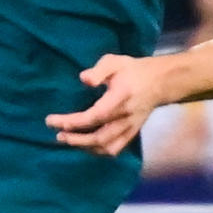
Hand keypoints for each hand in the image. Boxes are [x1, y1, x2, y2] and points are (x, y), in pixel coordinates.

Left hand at [46, 51, 176, 155]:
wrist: (160, 82)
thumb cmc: (132, 70)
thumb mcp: (115, 62)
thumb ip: (99, 70)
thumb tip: (84, 79)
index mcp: (121, 98)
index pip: (95, 115)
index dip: (74, 122)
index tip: (53, 120)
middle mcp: (126, 116)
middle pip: (100, 137)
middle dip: (76, 139)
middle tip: (58, 134)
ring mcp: (130, 127)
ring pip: (107, 147)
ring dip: (85, 147)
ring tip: (67, 140)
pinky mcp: (132, 133)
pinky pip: (115, 148)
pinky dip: (97, 151)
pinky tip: (84, 146)